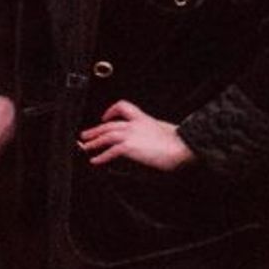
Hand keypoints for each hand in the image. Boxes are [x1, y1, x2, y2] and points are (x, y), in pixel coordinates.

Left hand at [78, 100, 192, 170]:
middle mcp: (135, 124)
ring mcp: (131, 134)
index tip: (105, 117)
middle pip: (109, 124)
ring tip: (85, 147)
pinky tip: (96, 161)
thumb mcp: (164, 131)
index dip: (111, 111)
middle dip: (95, 130)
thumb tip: (151, 142)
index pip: (124, 107)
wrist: (183, 146)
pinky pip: (109, 151)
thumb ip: (154, 133)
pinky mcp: (129, 147)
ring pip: (106, 135)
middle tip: (85, 135)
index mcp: (144, 119)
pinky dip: (101, 157)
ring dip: (94, 142)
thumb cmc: (179, 141)